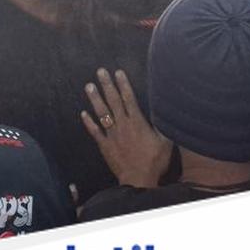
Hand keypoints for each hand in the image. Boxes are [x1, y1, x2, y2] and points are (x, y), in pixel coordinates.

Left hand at [80, 68, 171, 187]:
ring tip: (89, 86)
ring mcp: (112, 135)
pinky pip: (94, 132)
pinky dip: (88, 122)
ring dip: (95, 99)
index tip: (118, 72)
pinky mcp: (104, 145)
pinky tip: (83, 113)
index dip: (123, 84)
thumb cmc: (155, 161)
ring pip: (102, 113)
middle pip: (113, 101)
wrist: (140, 178)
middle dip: (107, 85)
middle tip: (100, 71)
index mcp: (138, 123)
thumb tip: (164, 113)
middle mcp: (123, 125)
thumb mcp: (166, 142)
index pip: (129, 99)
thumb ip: (162, 126)